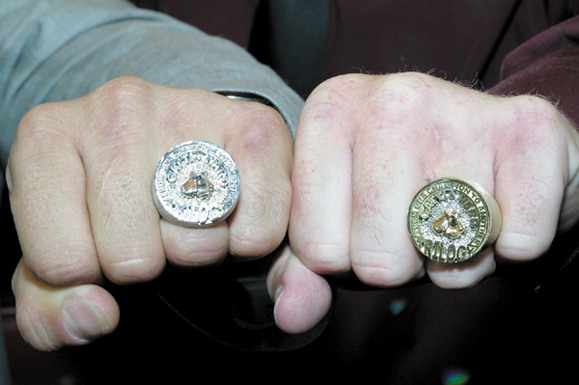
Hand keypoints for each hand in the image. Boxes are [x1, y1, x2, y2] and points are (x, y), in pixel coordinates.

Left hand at [8, 76, 292, 349]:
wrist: (174, 150)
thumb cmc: (109, 207)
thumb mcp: (60, 260)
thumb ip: (50, 308)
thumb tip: (94, 315)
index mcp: (47, 137)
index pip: (61, 262)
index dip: (85, 278)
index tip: (95, 249)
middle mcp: (117, 107)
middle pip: (133, 255)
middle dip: (147, 263)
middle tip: (149, 230)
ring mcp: (189, 106)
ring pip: (198, 244)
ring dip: (198, 253)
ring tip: (188, 218)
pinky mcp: (256, 123)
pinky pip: (259, 232)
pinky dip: (249, 246)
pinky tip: (230, 215)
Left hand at [268, 72, 578, 333]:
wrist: (502, 151)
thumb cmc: (410, 190)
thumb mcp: (343, 222)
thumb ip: (304, 268)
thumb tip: (290, 315)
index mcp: (330, 113)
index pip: (316, 247)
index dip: (348, 260)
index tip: (368, 228)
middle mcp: (388, 99)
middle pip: (375, 256)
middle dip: (402, 262)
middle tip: (419, 225)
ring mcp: (458, 105)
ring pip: (442, 250)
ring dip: (457, 257)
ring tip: (459, 216)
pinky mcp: (531, 127)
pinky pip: (518, 240)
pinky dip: (515, 247)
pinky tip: (504, 209)